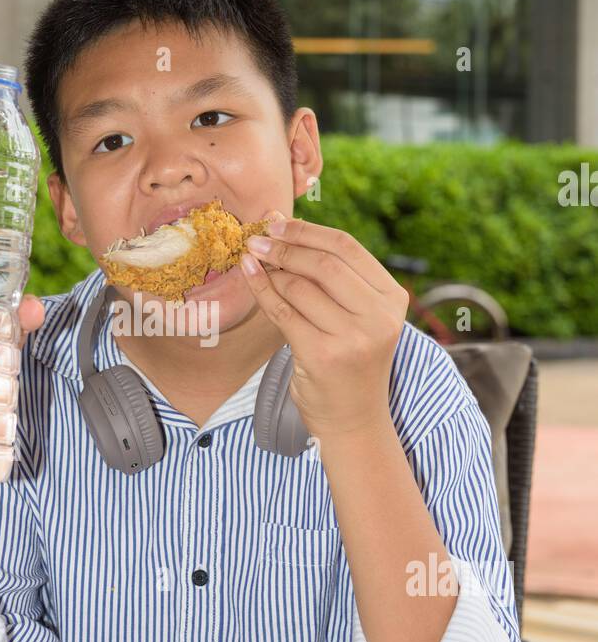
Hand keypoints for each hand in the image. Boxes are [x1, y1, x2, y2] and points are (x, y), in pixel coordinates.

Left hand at [240, 215, 408, 439]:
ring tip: (255, 261)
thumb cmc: (350, 360)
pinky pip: (282, 312)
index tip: (277, 222)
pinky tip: (249, 275)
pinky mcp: (322, 356)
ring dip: (271, 270)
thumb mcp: (359, 316)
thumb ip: (334, 277)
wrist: (353, 419)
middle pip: (323, 263)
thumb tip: (283, 225)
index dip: (307, 230)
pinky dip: (261, 289)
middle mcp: (378, 317)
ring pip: (299, 287)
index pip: (347, 248)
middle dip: (284, 246)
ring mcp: (352, 338)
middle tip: (256, 238)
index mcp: (392, 298)